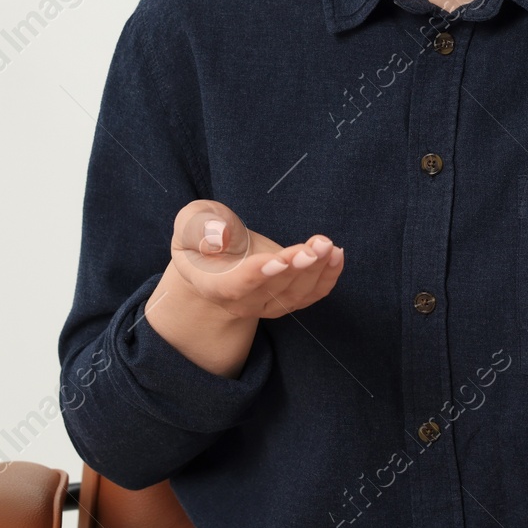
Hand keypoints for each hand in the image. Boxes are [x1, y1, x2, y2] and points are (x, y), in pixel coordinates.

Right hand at [167, 199, 344, 319]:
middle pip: (273, 290)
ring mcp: (266, 305)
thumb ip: (198, 227)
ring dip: (317, 270)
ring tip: (328, 245)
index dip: (258, 275)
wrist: (216, 258)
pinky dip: (328, 276)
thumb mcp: (190, 222)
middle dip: (298, 267)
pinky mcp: (287, 298)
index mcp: (212, 284)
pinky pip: (311, 294)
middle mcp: (241, 302)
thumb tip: (219, 236)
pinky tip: (337, 254)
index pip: (235, 286)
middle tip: (316, 246)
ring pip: (296, 294)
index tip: (280, 261)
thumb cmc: (202, 234)